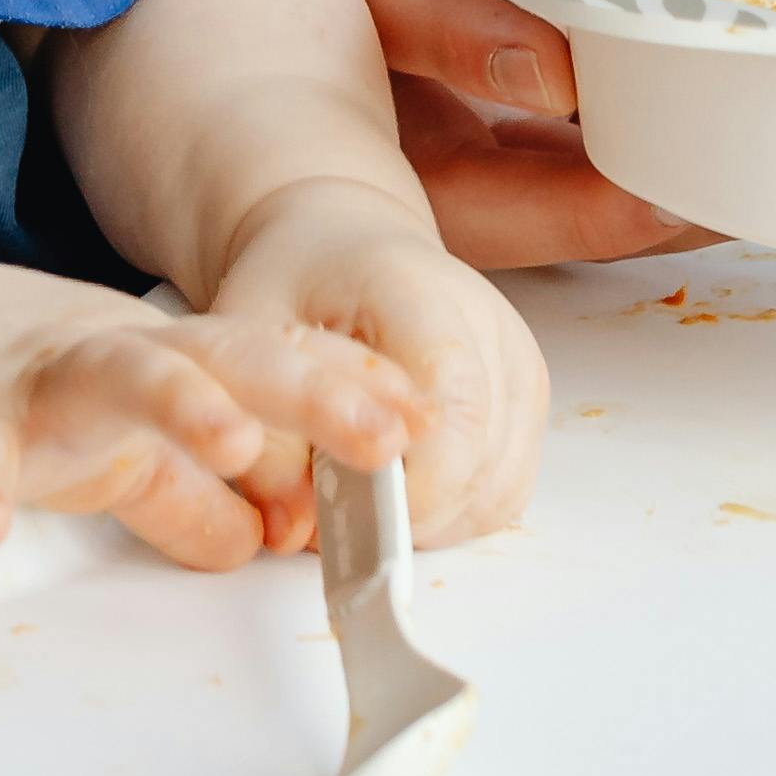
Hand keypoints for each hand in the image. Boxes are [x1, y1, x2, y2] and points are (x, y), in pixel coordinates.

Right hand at [0, 270, 419, 570]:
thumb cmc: (25, 393)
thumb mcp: (131, 445)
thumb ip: (202, 493)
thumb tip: (277, 538)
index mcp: (163, 364)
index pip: (268, 367)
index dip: (344, 393)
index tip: (422, 420)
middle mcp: (108, 357)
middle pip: (217, 356)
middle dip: (303, 390)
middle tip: (378, 430)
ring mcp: (28, 383)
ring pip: (107, 374)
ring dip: (174, 400)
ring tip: (231, 436)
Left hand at [191, 172, 545, 543]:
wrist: (341, 243)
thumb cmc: (295, 283)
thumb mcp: (249, 339)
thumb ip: (268, 432)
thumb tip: (296, 532)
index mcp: (417, 289)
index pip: (453, 408)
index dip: (414, 486)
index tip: (347, 517)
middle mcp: (486, 321)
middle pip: (483, 460)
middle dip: (409, 515)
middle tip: (339, 515)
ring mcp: (516, 359)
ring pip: (500, 487)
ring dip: (435, 520)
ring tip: (365, 495)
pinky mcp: (526, 395)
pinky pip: (507, 487)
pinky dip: (457, 511)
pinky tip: (402, 491)